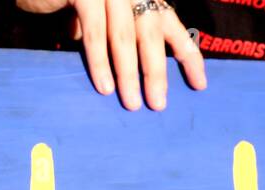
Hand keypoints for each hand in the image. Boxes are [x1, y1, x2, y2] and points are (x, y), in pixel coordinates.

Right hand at [17, 0, 206, 110]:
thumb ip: (115, 39)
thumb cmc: (66, 2)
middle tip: (158, 105)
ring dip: (129, 73)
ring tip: (131, 103)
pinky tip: (103, 86)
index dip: (187, 54)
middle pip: (151, 32)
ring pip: (125, 35)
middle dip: (156, 71)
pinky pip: (95, 31)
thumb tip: (130, 80)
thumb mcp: (99, 21)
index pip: (171, 24)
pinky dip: (99, 61)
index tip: (199, 85)